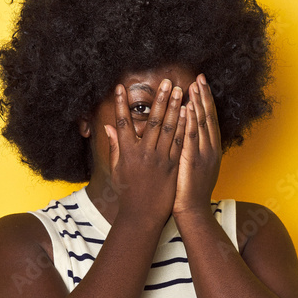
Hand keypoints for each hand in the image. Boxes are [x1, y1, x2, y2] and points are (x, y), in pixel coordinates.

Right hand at [103, 79, 185, 224]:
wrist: (143, 214)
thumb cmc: (128, 191)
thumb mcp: (117, 169)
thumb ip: (115, 146)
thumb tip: (109, 127)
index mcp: (127, 153)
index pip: (122, 123)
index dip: (120, 105)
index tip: (120, 88)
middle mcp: (144, 154)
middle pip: (152, 121)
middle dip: (160, 100)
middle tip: (167, 83)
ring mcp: (160, 160)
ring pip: (169, 129)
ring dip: (175, 108)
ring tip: (180, 91)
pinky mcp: (173, 166)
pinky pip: (180, 143)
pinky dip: (184, 127)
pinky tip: (188, 113)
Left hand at [173, 73, 220, 216]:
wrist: (192, 211)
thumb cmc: (188, 193)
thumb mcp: (194, 168)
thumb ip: (191, 151)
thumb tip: (188, 139)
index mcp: (211, 150)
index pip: (210, 121)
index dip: (206, 102)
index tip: (201, 86)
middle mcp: (210, 149)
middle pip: (209, 118)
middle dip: (204, 97)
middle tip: (200, 78)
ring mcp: (203, 154)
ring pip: (202, 124)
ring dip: (198, 103)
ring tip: (194, 86)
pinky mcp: (193, 160)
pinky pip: (192, 137)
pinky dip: (191, 121)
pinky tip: (188, 107)